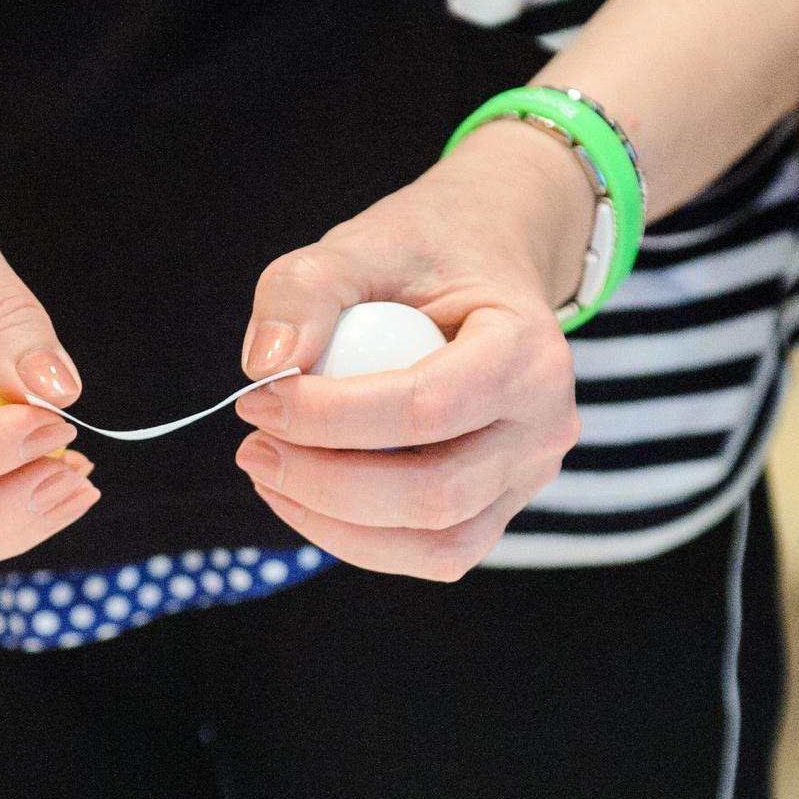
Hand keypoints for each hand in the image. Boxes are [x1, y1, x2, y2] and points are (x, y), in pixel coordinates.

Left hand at [231, 119, 588, 578]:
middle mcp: (545, 426)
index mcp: (530, 352)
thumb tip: (266, 367)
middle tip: (253, 447)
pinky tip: (304, 496)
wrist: (486, 268)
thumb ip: (307, 289)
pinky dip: (358, 540)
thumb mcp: (363, 243)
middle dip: (325, 484)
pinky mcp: (498, 510)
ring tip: (269, 472)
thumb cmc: (424, 256)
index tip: (257, 399)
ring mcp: (528, 478)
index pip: (427, 408)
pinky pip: (432, 555)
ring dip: (335, 523)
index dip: (330, 417)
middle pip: (435, 493)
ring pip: (435, 544)